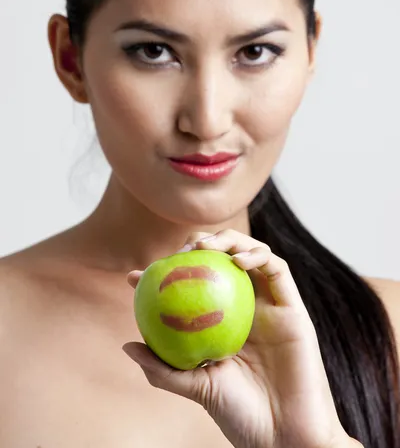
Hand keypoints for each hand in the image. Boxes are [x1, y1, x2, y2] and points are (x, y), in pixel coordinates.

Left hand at [124, 229, 358, 447]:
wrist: (285, 437)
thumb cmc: (239, 416)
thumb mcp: (194, 387)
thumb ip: (163, 368)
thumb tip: (126, 346)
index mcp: (223, 322)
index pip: (192, 285)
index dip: (165, 273)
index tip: (136, 276)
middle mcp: (246, 307)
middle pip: (223, 259)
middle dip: (200, 244)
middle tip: (180, 252)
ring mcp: (270, 304)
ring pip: (251, 253)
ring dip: (229, 240)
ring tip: (205, 246)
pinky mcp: (293, 306)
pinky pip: (277, 269)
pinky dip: (257, 255)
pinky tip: (236, 260)